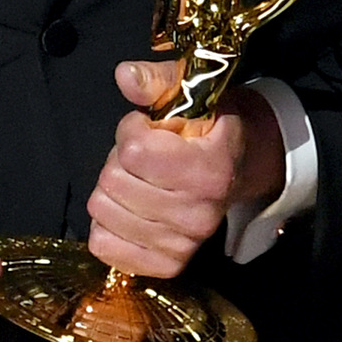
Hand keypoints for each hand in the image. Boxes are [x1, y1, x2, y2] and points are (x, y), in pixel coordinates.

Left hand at [86, 59, 284, 276]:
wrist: (239, 166)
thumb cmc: (207, 127)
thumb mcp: (190, 93)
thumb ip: (156, 81)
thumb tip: (124, 75)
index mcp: (209, 170)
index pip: (133, 151)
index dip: (132, 129)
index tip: (151, 128)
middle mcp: (199, 215)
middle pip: (112, 181)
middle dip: (119, 160)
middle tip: (145, 157)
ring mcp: (183, 245)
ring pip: (102, 211)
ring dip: (112, 190)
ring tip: (141, 180)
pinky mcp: (165, 265)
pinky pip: (104, 245)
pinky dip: (106, 224)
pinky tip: (129, 209)